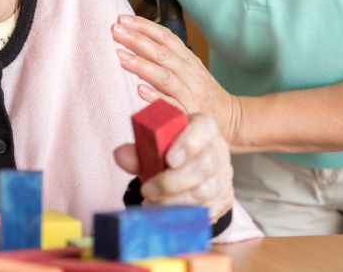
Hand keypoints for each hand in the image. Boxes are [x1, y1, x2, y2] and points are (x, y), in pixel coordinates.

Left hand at [112, 15, 242, 147]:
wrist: (230, 118)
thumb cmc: (202, 93)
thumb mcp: (189, 69)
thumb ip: (168, 56)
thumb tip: (136, 40)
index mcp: (188, 60)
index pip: (166, 37)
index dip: (145, 26)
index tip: (123, 19)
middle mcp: (190, 74)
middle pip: (163, 53)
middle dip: (138, 40)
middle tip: (115, 31)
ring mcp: (190, 94)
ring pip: (165, 76)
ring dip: (142, 65)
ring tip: (121, 57)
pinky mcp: (189, 115)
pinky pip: (172, 105)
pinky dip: (156, 97)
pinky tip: (140, 90)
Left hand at [113, 114, 233, 221]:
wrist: (193, 175)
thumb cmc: (170, 155)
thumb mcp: (155, 149)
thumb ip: (138, 151)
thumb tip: (121, 155)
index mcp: (201, 129)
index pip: (203, 129)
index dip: (188, 143)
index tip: (169, 160)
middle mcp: (216, 151)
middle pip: (204, 165)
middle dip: (172, 181)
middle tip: (148, 190)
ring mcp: (221, 178)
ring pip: (204, 191)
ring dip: (173, 200)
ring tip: (150, 203)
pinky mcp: (221, 201)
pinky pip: (204, 210)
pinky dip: (181, 214)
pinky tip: (164, 213)